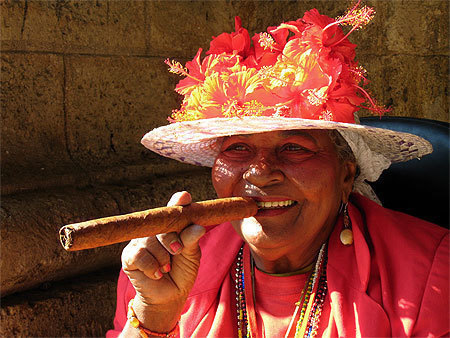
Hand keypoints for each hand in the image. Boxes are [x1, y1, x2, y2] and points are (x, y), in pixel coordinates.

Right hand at [121, 191, 205, 330]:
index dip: (178, 202)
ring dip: (162, 257)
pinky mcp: (129, 256)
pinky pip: (140, 255)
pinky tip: (157, 273)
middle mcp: (153, 229)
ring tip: (167, 268)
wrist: (170, 296)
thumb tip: (199, 227)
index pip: (173, 208)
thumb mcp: (192, 255)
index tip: (184, 198)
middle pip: (159, 224)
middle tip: (177, 251)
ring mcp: (139, 241)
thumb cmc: (182, 272)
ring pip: (150, 240)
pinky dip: (152, 266)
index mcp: (170, 225)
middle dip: (171, 238)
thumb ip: (191, 240)